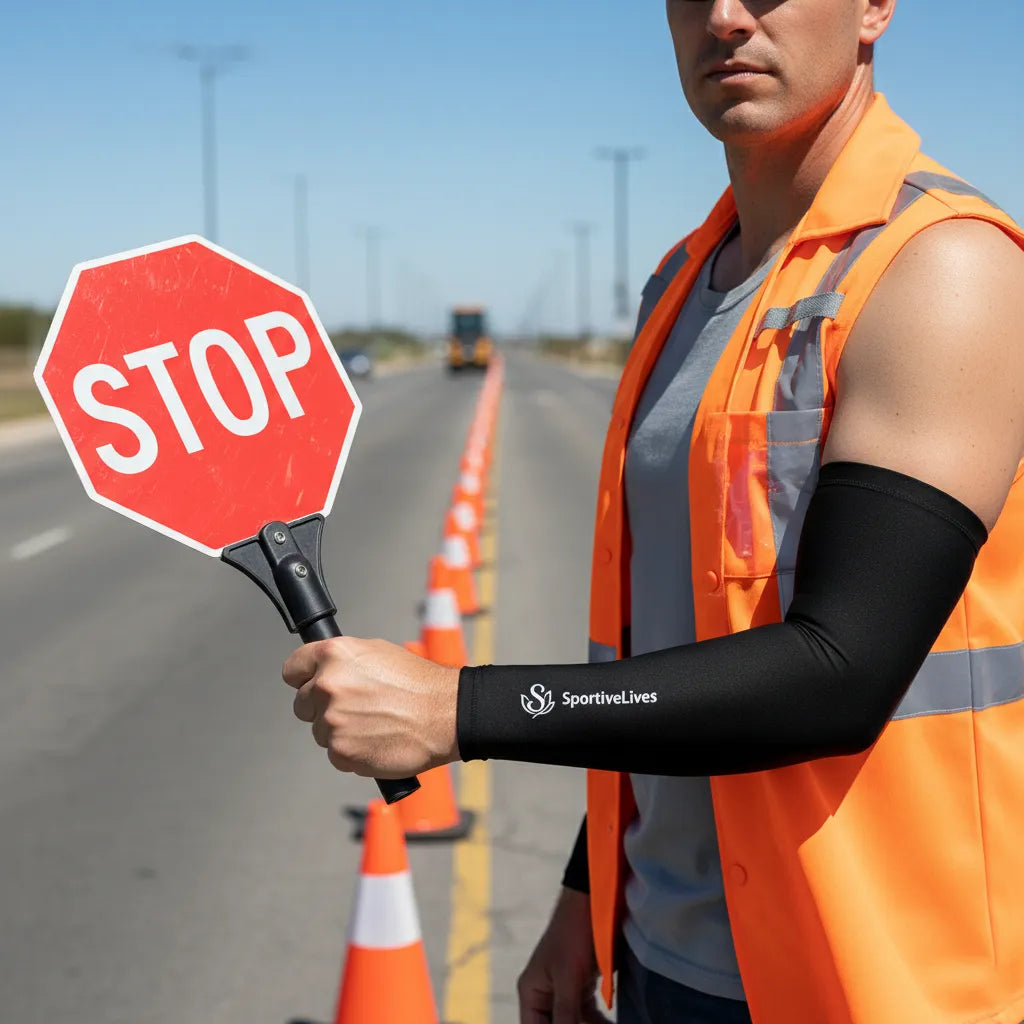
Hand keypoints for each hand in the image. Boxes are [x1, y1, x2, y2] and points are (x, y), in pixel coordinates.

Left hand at [282, 636, 460, 777]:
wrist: (445, 714)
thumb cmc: (418, 683)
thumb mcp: (377, 652)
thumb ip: (343, 662)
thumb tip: (325, 671)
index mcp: (334, 655)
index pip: (292, 669)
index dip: (304, 678)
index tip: (311, 685)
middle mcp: (327, 685)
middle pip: (303, 704)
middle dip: (322, 707)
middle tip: (354, 708)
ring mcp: (332, 720)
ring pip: (320, 730)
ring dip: (340, 731)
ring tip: (374, 724)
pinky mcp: (341, 751)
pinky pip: (336, 754)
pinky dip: (352, 751)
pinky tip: (376, 740)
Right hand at [518, 889, 608, 1023]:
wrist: (592, 901)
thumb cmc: (573, 934)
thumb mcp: (568, 978)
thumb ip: (565, 1014)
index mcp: (530, 992)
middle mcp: (543, 994)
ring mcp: (562, 990)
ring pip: (573, 1022)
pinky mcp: (580, 985)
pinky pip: (587, 1014)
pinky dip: (599, 1022)